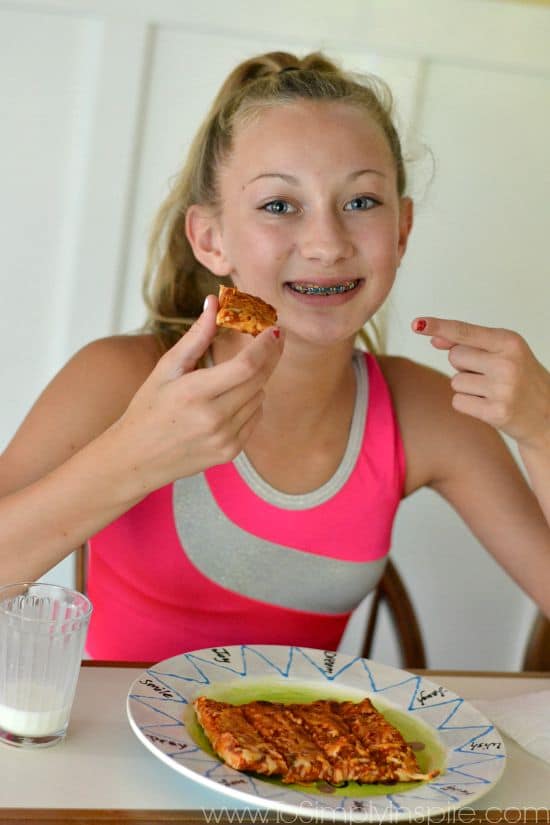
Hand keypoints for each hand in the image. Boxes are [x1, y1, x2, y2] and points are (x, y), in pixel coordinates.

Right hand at [112, 296, 282, 494]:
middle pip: (259, 380)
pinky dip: (251, 403)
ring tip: (234, 376)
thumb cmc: (148, 408)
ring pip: (260, 398)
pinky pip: (255, 418)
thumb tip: (214, 302)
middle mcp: (213, 418)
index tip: (275, 329)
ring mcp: (224, 438)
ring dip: (257, 380)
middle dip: (271, 355)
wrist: (136, 457)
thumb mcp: (166, 369)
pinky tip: (231, 399)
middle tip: (275, 337)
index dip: (266, 345)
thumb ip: (196, 336)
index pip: (246, 365)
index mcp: (194, 393)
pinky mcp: (230, 452)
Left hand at [412, 317, 549, 447]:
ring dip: (467, 387)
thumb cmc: (520, 377)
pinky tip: (489, 404)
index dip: (439, 326)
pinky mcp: (496, 413)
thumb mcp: (502, 352)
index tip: (417, 324)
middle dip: (464, 364)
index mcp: (510, 342)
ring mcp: (502, 389)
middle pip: (454, 356)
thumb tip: (434, 340)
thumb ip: (468, 342)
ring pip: (455, 381)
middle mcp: (507, 363)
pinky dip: (468, 404)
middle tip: (490, 373)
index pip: (465, 331)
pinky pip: (458, 402)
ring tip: (493, 390)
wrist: (547, 414)